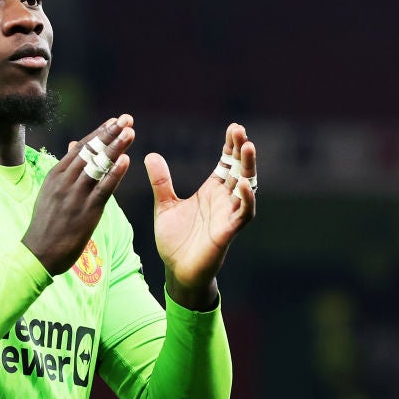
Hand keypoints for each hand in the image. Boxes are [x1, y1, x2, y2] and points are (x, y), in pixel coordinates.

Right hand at [23, 114, 135, 274]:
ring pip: (98, 166)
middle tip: (127, 119)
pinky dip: (115, 174)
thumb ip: (65, 169)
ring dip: (115, 148)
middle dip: (110, 134)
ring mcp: (75, 195)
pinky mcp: (86, 211)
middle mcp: (65, 181)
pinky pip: (103, 189)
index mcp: (56, 175)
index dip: (99, 133)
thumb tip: (73, 144)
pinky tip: (126, 160)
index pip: (81, 148)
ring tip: (130, 132)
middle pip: (91, 152)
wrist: (39, 253)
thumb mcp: (51, 191)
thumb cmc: (47, 223)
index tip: (115, 120)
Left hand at [145, 123, 256, 309]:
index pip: (226, 163)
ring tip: (247, 147)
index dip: (231, 146)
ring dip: (248, 168)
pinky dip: (246, 200)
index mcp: (211, 191)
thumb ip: (161, 182)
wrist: (177, 271)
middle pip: (239, 169)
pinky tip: (244, 186)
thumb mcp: (164, 205)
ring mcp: (228, 215)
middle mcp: (223, 200)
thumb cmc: (175, 240)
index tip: (233, 127)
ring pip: (246, 187)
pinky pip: (243, 214)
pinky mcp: (228, 232)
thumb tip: (150, 155)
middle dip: (241, 150)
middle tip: (240, 130)